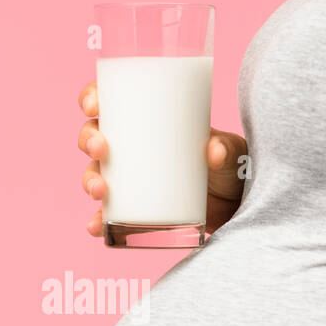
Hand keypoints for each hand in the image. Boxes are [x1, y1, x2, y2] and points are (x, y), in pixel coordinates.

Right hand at [77, 80, 248, 237]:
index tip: (93, 105)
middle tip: (102, 150)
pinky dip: (97, 221)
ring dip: (89, 180)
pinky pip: (107, 214)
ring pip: (95, 173)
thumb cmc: (230, 165)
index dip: (92, 98)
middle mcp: (132, 149)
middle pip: (94, 137)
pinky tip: (95, 227)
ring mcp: (131, 180)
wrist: (237, 205)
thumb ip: (225, 148)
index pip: (111, 102)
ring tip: (100, 191)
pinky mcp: (135, 209)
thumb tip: (213, 152)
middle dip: (89, 141)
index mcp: (148, 120)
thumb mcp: (231, 152)